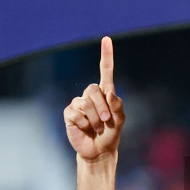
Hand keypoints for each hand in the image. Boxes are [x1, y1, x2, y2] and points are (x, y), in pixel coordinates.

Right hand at [64, 37, 124, 160]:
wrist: (99, 151)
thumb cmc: (111, 134)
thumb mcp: (120, 121)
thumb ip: (117, 107)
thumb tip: (110, 93)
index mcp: (105, 93)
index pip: (105, 71)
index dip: (106, 55)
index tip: (107, 39)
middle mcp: (90, 95)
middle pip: (93, 89)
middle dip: (102, 108)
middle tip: (106, 121)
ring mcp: (78, 103)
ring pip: (85, 104)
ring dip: (94, 119)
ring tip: (97, 128)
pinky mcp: (69, 114)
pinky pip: (76, 114)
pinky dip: (84, 124)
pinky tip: (85, 129)